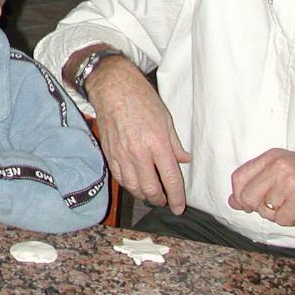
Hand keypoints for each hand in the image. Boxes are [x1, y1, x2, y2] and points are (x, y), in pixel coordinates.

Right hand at [88, 55, 191, 211]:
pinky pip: (120, 177)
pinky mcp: (109, 152)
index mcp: (157, 143)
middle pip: (150, 188)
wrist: (113, 87)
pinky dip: (129, 185)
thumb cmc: (141, 98)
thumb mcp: (166, 119)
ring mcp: (121, 154)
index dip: (177, 198)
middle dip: (160, 200)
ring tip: (151, 196)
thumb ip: (175, 144)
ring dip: (144, 195)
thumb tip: (184, 160)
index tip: (179, 207)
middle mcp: (138, 152)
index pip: (170, 179)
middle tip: (165, 201)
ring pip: (133, 187)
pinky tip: (135, 185)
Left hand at [229, 149, 294, 225]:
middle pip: (248, 197)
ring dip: (280, 214)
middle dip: (258, 208)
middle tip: (276, 207)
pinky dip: (292, 220)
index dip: (239, 195)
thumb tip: (232, 202)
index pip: (239, 177)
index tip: (247, 204)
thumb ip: (258, 183)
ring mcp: (290, 182)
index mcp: (272, 157)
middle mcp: (278, 166)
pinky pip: (283, 219)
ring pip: (266, 211)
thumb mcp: (285, 170)